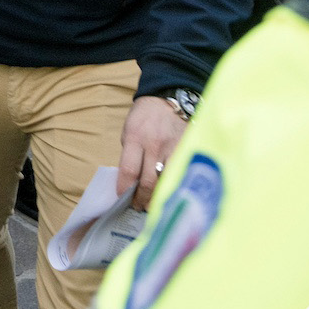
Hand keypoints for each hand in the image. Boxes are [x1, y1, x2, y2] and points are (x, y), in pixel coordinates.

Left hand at [116, 95, 187, 210]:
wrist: (166, 101)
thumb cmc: (143, 118)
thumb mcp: (128, 132)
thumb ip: (130, 155)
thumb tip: (130, 181)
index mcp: (135, 139)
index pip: (129, 171)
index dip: (125, 189)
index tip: (122, 198)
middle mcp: (155, 146)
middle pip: (149, 182)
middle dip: (142, 199)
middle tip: (138, 207)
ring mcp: (173, 149)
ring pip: (166, 182)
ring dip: (158, 197)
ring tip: (153, 206)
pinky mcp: (187, 151)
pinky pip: (180, 175)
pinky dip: (174, 187)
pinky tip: (170, 195)